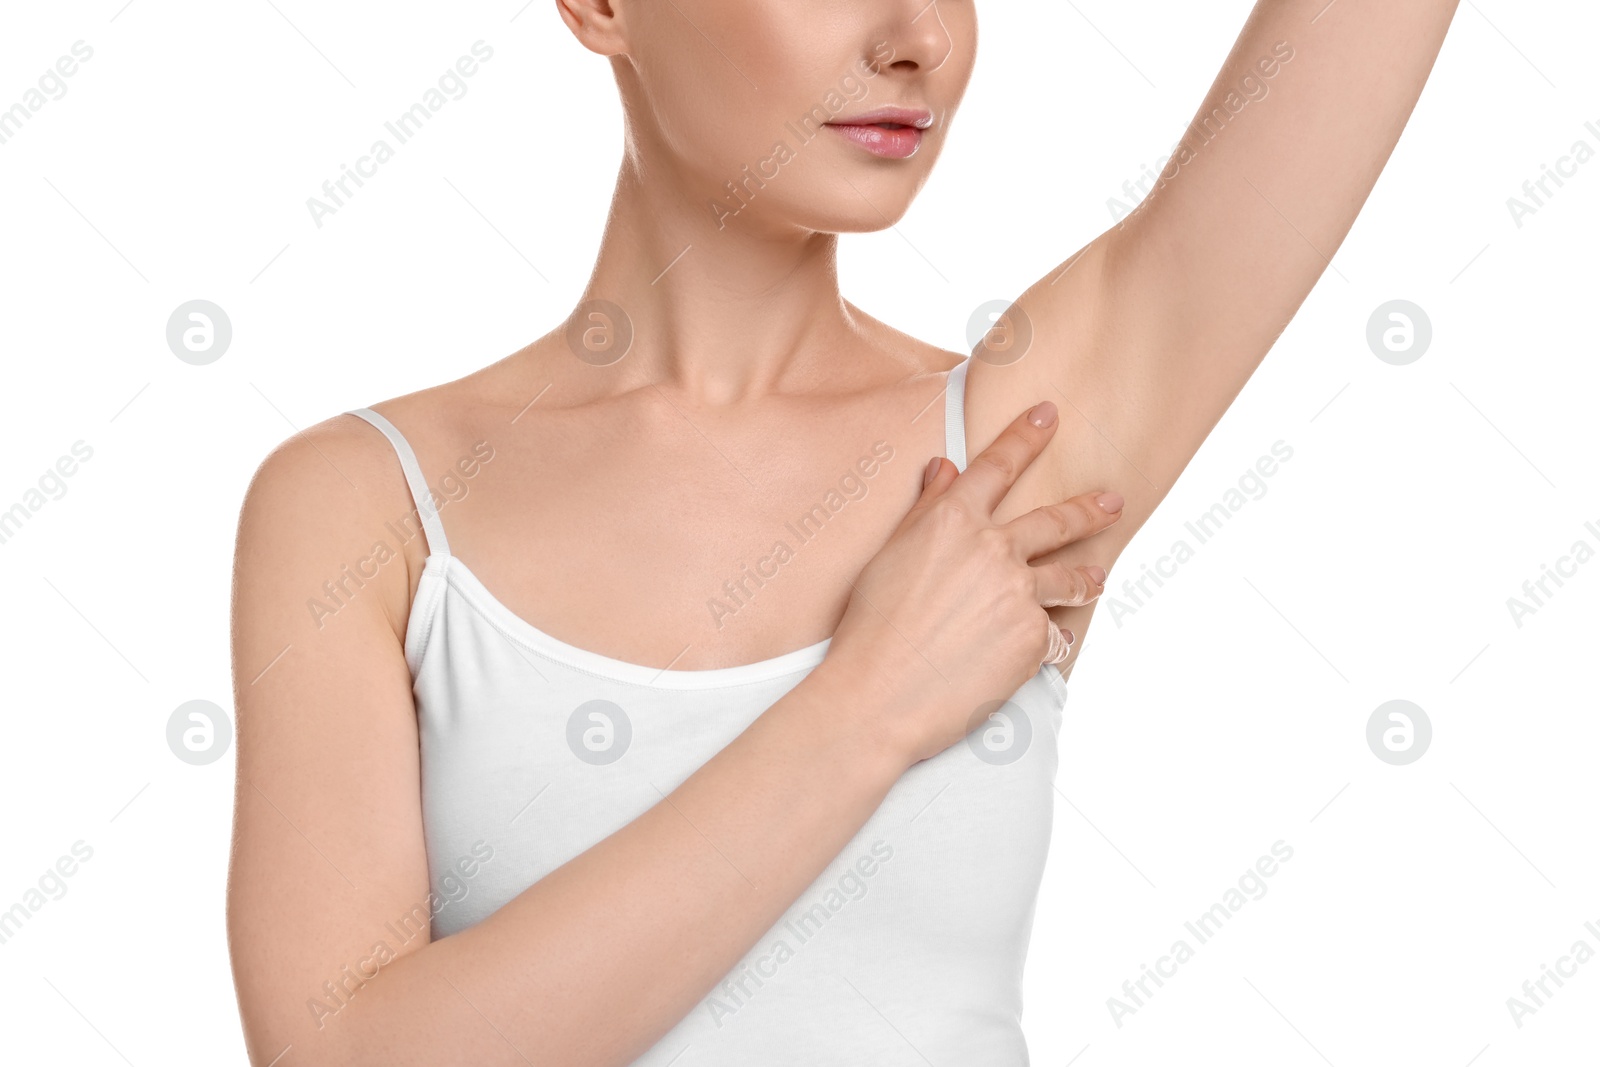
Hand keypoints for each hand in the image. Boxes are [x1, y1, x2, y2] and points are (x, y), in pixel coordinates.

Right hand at [823, 399, 1122, 766]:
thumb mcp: (890, 555)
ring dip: (1086, 577)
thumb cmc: (871, 626)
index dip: (1026, 435)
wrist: (880, 693)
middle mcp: (993, 549)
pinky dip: (1044, 639)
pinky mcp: (1034, 638)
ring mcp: (1019, 593)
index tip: (1048, 413)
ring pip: (1068, 578)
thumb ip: (926, 509)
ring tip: (1098, 579)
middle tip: (1113, 501)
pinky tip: (1036, 650)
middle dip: (1089, 508)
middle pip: (1055, 521)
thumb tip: (943, 467)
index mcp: (953, 520)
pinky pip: (1052, 633)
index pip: (997, 465)